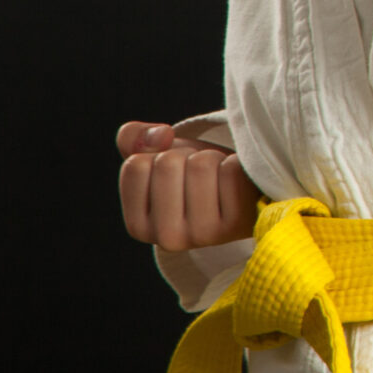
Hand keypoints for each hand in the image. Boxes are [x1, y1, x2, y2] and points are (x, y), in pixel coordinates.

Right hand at [117, 121, 259, 250]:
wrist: (240, 197)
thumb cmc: (191, 176)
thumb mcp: (154, 156)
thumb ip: (133, 138)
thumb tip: (162, 135)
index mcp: (137, 225)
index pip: (136, 165)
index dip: (158, 155)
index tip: (173, 173)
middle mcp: (166, 237)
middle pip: (168, 162)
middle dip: (186, 155)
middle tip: (199, 174)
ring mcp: (203, 234)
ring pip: (201, 163)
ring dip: (213, 158)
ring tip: (217, 178)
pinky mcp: (238, 223)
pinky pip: (231, 169)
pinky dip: (235, 163)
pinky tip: (236, 184)